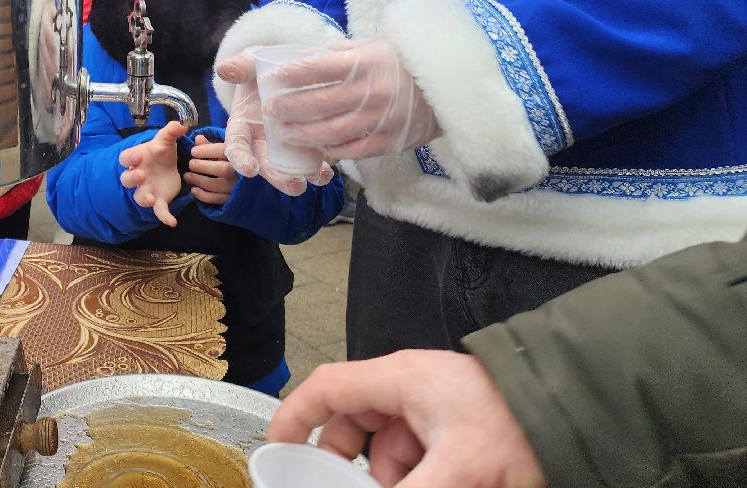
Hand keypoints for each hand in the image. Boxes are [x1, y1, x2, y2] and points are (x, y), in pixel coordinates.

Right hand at [119, 120, 190, 225]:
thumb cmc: (161, 152)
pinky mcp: (158, 200)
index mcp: (137, 158)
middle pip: (127, 180)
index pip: (126, 158)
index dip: (129, 159)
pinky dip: (164, 217)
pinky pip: (159, 211)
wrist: (168, 166)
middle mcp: (138, 176)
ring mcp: (147, 189)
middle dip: (132, 179)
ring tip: (150, 199)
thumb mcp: (166, 140)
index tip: (137, 156)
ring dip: (143, 199)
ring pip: (140, 197)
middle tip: (141, 175)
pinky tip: (172, 222)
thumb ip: (171, 131)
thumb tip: (181, 124)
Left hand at [185, 135, 237, 205]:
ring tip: (187, 176)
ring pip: (220, 185)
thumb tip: (198, 138)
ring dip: (201, 181)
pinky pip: (220, 199)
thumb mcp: (224, 148)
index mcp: (241, 154)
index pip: (226, 151)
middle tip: (191, 164)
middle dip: (204, 167)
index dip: (208, 151)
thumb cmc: (233, 158)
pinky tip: (194, 190)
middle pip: (225, 170)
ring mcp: (239, 186)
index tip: (193, 151)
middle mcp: (242, 171)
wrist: (248, 179)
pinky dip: (205, 196)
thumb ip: (211, 145)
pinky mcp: (234, 199)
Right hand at [216, 51, 335, 194]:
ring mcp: (282, 145)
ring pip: (289, 167)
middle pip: (265, 164)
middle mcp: (260, 140)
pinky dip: (321, 165)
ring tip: (319, 178)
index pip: (236, 145)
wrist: (288, 67)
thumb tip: (223, 68)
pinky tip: (332, 166)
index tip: (249, 170)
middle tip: (294, 186)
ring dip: (304, 175)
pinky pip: (310, 160)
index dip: (241, 159)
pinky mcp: (303, 144)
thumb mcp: (252, 62)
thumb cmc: (263, 68)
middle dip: (278, 178)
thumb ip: (241, 65)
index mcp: (242, 125)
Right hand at [267, 351, 546, 487]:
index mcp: (400, 379)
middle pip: (355, 424)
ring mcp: (432, 409)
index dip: (295, 417)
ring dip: (392, 475)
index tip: (277, 450)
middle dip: (353, 465)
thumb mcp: (456, 471)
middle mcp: (410, 388)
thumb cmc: (520, 424)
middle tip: (357, 487)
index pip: (328, 389)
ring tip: (427, 482)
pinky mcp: (454, 429)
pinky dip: (419, 475)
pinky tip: (443, 483)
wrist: (578, 416)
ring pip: (388, 448)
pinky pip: (418, 455)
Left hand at [268, 39, 439, 158]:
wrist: (447, 88)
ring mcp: (381, 119)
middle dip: (289, 108)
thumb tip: (303, 56)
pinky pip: (354, 150)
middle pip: (320, 103)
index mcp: (364, 63)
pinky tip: (315, 148)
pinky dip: (331, 150)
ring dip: (303, 134)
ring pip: (332, 131)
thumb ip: (338, 52)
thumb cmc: (400, 63)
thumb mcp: (371, 47)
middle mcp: (371, 92)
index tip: (271, 79)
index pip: (318, 68)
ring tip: (283, 132)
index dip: (291, 74)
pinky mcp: (389, 141)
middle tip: (269, 110)